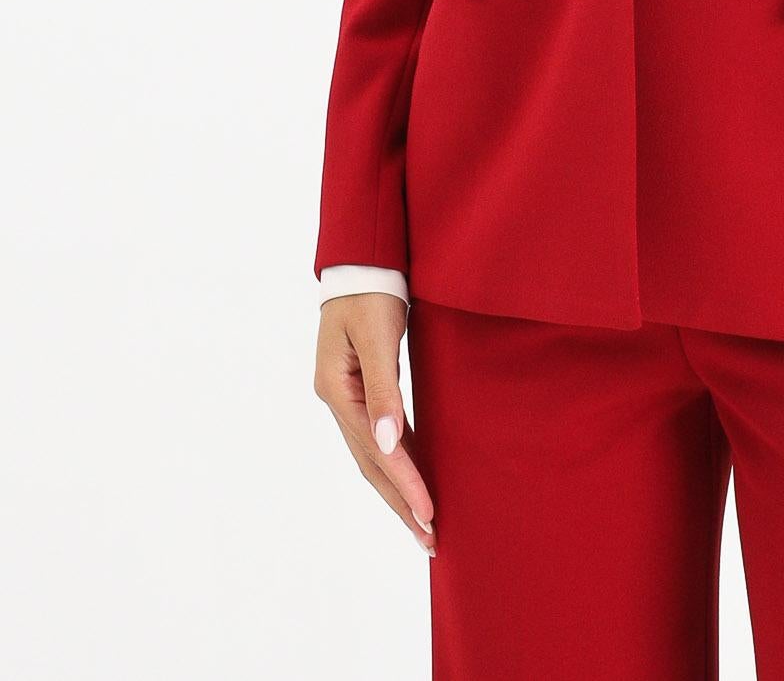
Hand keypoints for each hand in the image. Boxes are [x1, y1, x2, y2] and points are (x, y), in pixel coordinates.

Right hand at [315, 294, 435, 554]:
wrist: (361, 261)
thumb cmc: (372, 292)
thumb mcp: (377, 336)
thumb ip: (383, 389)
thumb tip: (389, 443)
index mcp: (337, 390)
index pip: (375, 451)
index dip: (404, 483)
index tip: (429, 514)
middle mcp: (337, 400)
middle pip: (370, 464)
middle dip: (401, 502)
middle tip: (430, 539)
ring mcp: (345, 397)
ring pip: (373, 456)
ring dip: (398, 490)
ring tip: (423, 524)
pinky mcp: (359, 390)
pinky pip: (378, 437)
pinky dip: (396, 462)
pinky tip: (412, 479)